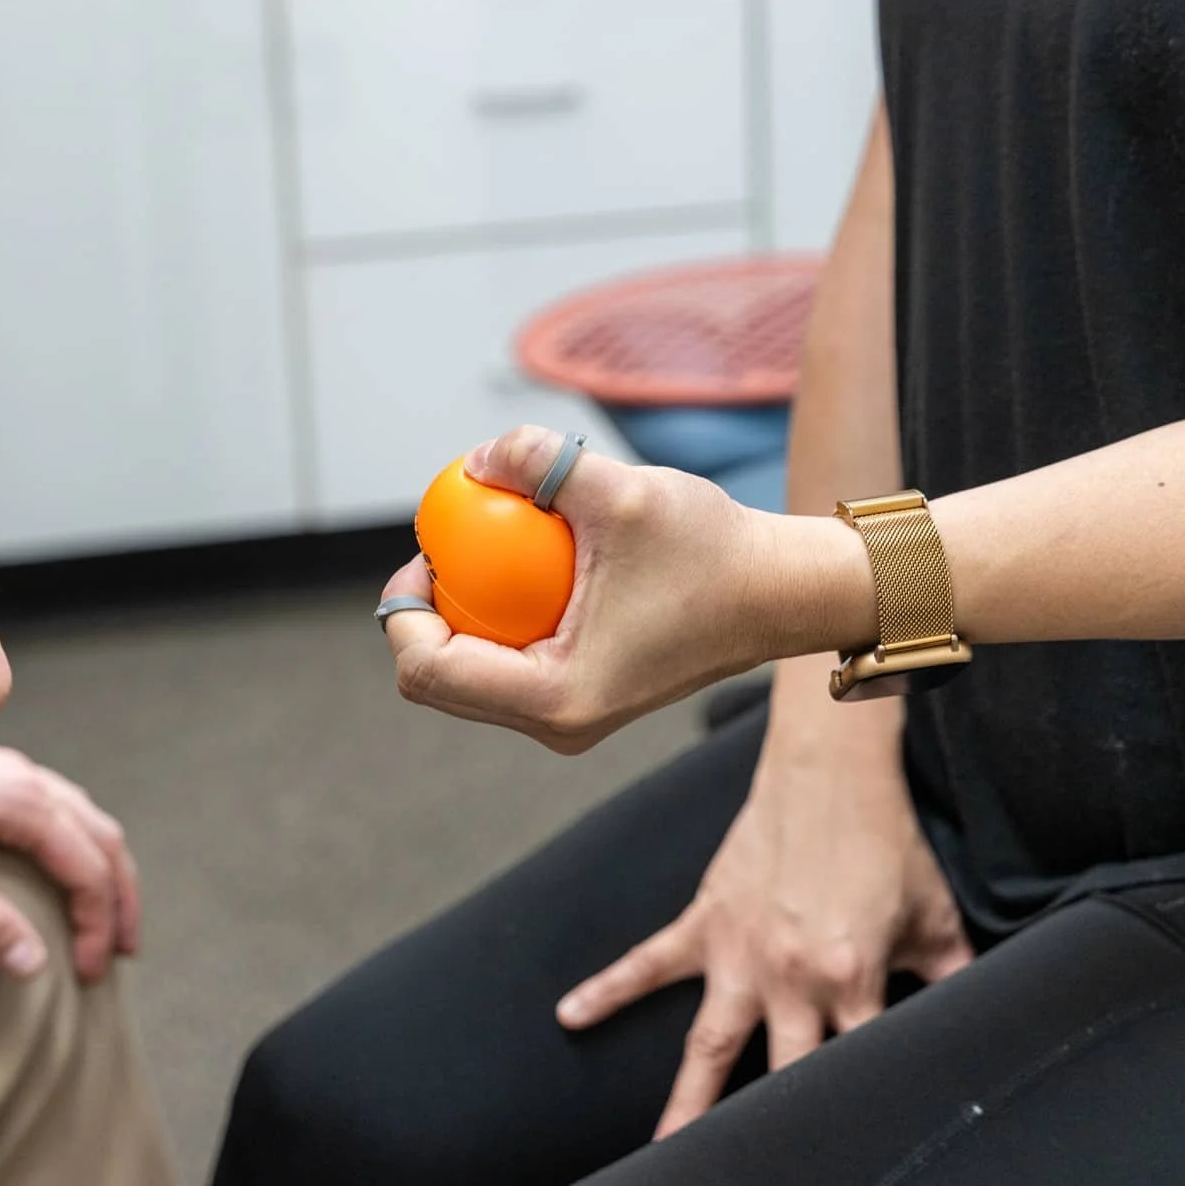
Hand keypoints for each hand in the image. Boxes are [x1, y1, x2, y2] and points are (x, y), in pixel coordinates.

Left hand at [0, 738, 140, 981]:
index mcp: (20, 800)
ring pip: (88, 820)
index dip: (98, 926)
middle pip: (103, 841)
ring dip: (107, 870)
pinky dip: (83, 845)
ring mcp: (12, 769)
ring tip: (110, 915)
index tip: (88, 974)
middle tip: (123, 953)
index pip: (88, 869)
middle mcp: (28, 778)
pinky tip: (65, 866)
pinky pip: (63, 808)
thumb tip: (35, 967)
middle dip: (120, 900)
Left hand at [381, 427, 871, 752]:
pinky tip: (515, 564)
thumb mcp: (621, 492)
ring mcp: (570, 717)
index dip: (402, 611)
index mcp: (555, 699)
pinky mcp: (584, 698)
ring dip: (458, 617)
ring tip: (476, 551)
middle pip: (438, 684)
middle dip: (420, 617)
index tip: (425, 550)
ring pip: (470, 679)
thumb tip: (473, 460)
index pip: (429, 670)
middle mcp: (557, 724)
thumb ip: (539, 462)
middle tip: (440, 548)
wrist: (782, 591)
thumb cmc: (713, 551)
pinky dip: (497, 619)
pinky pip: (509, 667)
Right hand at [555, 676, 972, 1136]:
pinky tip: (570, 1015)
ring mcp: (739, 954)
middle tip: (757, 1179)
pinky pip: (646, 962)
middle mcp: (789, 978)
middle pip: (779, 1075)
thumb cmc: (886, 841)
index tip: (853, 1145)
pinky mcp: (705, 922)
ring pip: (708, 1045)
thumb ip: (957, 976)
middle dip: (770, 1130)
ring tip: (665, 1150)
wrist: (832, 771)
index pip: (856, 1066)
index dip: (858, 1103)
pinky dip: (606, 989)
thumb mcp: (934, 916)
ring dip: (685, 1101)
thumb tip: (980, 1017)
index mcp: (850, 979)